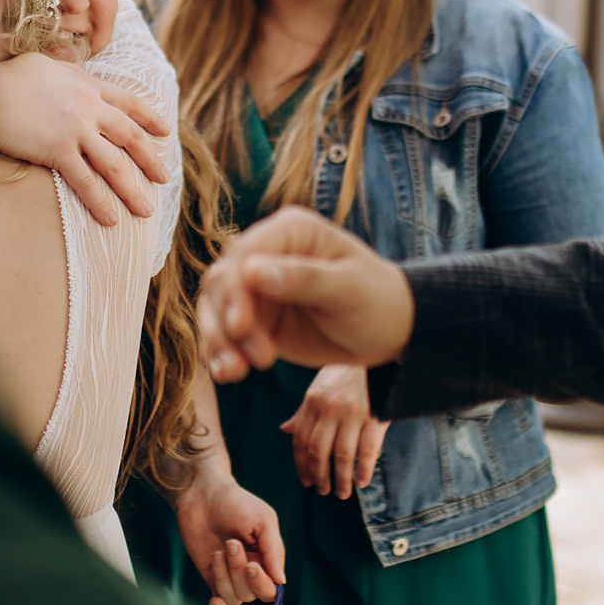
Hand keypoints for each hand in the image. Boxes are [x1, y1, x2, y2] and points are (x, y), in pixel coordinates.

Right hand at [0, 52, 168, 226]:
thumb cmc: (7, 77)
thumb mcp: (44, 65)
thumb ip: (65, 72)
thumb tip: (70, 74)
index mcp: (87, 85)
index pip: (128, 102)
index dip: (149, 118)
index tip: (164, 131)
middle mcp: (88, 106)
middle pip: (129, 136)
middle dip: (150, 159)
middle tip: (164, 178)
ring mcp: (75, 129)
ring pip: (114, 164)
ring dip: (132, 190)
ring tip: (145, 209)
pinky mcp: (58, 150)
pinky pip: (85, 181)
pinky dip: (100, 202)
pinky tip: (112, 219)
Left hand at [171, 466, 284, 604]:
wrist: (202, 495)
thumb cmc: (236, 502)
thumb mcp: (263, 520)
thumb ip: (274, 550)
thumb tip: (281, 582)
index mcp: (267, 558)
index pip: (272, 587)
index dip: (261, 581)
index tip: (250, 563)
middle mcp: (251, 571)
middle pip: (253, 593)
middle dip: (239, 572)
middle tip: (231, 544)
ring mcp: (230, 576)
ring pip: (236, 598)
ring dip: (225, 576)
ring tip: (218, 550)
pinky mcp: (211, 577)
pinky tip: (214, 599)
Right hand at [200, 208, 413, 381]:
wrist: (388, 330)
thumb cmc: (376, 300)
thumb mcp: (348, 289)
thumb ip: (304, 279)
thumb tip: (253, 272)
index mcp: (291, 231)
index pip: (244, 254)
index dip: (234, 291)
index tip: (241, 327)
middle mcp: (267, 252)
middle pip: (221, 281)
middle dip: (226, 322)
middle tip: (252, 360)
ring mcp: (257, 285)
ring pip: (215, 307)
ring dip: (219, 341)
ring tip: (235, 372)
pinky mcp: (256, 315)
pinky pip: (225, 331)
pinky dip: (221, 352)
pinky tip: (228, 374)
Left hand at [282, 364, 388, 499]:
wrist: (380, 352)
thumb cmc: (348, 370)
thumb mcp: (320, 384)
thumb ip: (304, 409)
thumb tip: (285, 429)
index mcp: (313, 400)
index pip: (300, 440)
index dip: (301, 464)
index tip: (306, 481)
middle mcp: (329, 408)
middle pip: (318, 452)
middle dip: (319, 476)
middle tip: (322, 491)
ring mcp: (353, 414)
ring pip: (341, 457)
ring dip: (340, 480)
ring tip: (342, 493)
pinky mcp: (375, 418)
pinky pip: (367, 451)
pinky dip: (364, 470)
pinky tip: (362, 482)